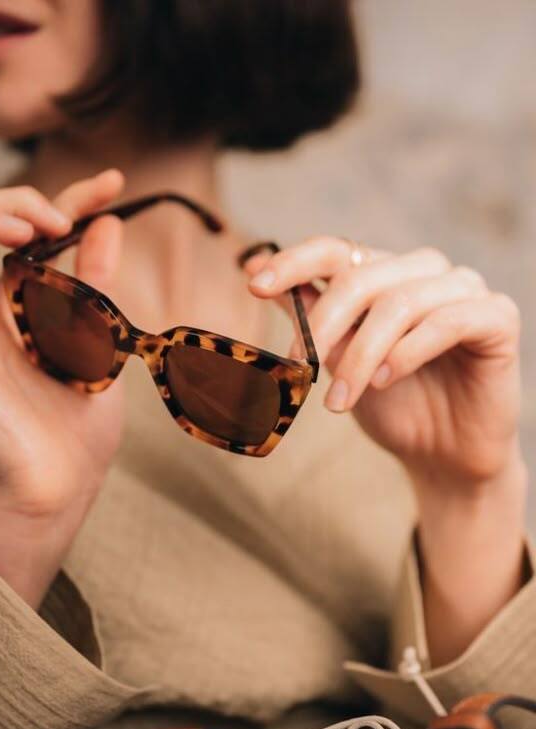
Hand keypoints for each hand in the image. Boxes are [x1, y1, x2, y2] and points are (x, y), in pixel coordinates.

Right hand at [0, 170, 125, 604]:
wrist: (60, 481)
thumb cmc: (79, 422)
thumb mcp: (98, 335)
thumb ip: (96, 277)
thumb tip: (109, 222)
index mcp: (18, 305)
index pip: (31, 233)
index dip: (70, 198)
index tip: (117, 183)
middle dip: (19, 200)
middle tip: (62, 215)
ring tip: (29, 229)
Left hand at [245, 238, 523, 493]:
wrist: (440, 455)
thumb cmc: (388, 405)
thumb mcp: (335, 360)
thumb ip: (307, 316)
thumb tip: (253, 272)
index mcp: (383, 276)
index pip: (335, 250)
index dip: (293, 261)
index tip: (254, 284)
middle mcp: (423, 273)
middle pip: (362, 278)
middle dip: (322, 325)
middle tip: (299, 368)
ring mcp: (463, 290)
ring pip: (399, 303)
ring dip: (361, 356)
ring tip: (339, 400)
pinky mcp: (497, 318)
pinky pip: (447, 321)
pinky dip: (407, 352)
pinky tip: (385, 381)